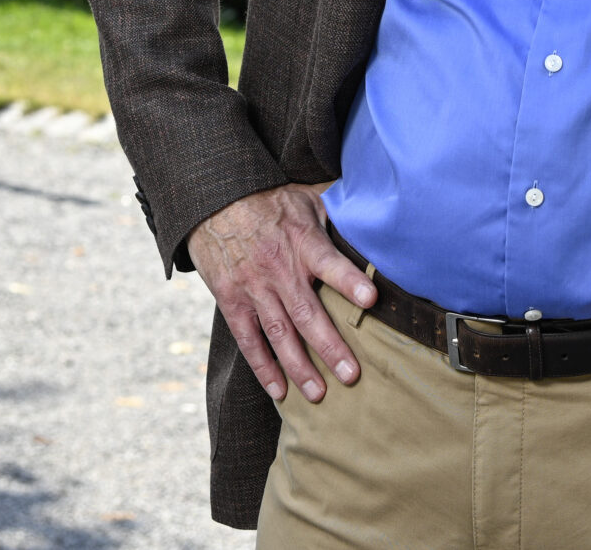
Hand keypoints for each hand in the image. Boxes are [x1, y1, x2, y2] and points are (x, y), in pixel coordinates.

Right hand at [188, 184, 374, 404]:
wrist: (214, 199)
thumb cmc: (270, 199)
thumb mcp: (307, 196)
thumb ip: (338, 212)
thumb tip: (376, 213)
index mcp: (302, 241)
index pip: (330, 262)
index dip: (349, 280)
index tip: (371, 299)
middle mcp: (278, 268)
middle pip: (306, 313)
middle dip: (330, 346)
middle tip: (351, 376)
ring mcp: (253, 287)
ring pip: (278, 334)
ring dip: (299, 367)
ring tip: (319, 394)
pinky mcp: (231, 299)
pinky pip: (247, 339)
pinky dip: (262, 366)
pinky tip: (279, 390)